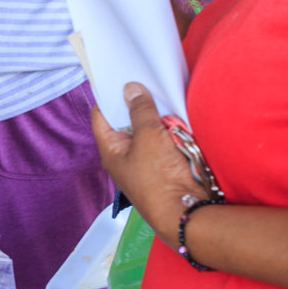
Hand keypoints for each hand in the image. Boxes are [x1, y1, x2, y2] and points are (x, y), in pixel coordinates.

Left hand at [89, 83, 210, 243]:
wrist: (186, 211)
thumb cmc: (159, 176)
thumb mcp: (148, 136)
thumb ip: (140, 110)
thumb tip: (130, 88)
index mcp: (111, 150)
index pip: (102, 116)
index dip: (109, 96)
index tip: (120, 77)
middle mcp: (125, 156)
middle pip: (127, 121)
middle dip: (139, 104)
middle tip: (148, 81)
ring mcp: (146, 161)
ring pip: (149, 130)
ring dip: (159, 117)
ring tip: (165, 96)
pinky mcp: (166, 165)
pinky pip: (166, 140)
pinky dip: (171, 129)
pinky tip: (179, 116)